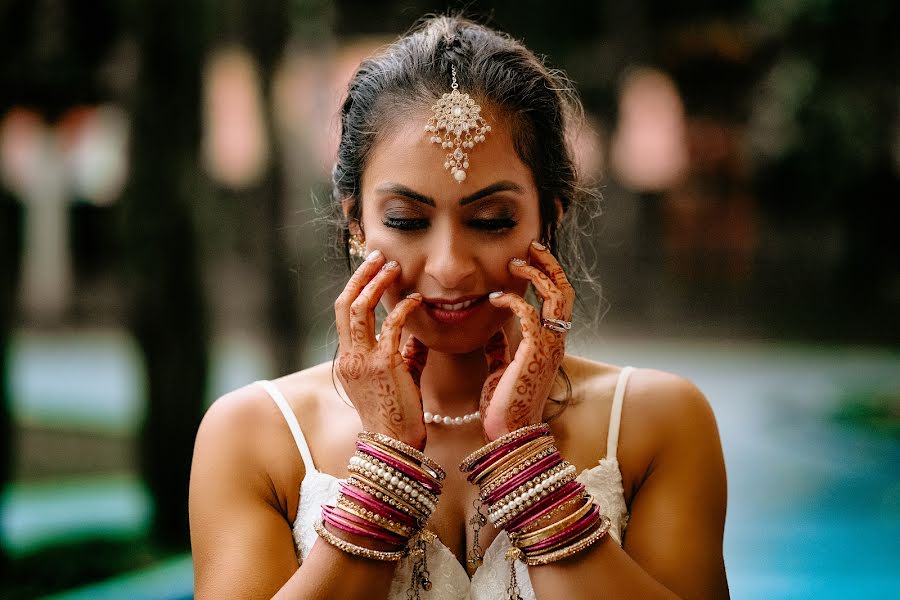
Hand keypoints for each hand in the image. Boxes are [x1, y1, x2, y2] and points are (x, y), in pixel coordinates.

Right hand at [334, 251, 428, 448]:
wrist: (395, 447)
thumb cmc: (398, 419)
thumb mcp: (395, 382)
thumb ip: (403, 357)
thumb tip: (415, 339)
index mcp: (348, 362)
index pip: (344, 315)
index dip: (356, 288)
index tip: (372, 270)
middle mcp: (349, 358)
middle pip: (345, 304)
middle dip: (361, 276)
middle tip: (379, 257)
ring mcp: (363, 361)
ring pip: (360, 308)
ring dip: (377, 283)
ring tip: (393, 267)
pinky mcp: (383, 365)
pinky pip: (391, 325)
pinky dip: (404, 308)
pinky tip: (417, 299)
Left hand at [478, 241, 573, 440]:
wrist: (506, 434)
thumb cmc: (502, 406)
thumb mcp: (500, 368)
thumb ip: (501, 347)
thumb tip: (493, 330)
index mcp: (549, 344)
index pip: (558, 300)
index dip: (548, 275)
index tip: (531, 256)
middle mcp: (556, 342)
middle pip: (565, 292)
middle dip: (549, 265)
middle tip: (530, 247)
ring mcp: (549, 347)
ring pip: (556, 297)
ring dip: (536, 275)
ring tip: (514, 264)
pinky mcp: (534, 353)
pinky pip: (530, 313)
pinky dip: (514, 299)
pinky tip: (494, 296)